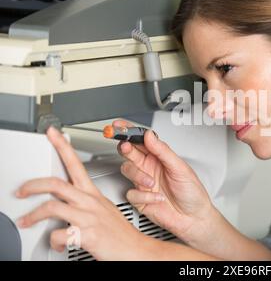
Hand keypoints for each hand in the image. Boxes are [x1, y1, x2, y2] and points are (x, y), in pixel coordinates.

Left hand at [16, 126, 146, 259]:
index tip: (52, 134)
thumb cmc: (120, 233)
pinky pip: (60, 234)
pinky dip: (53, 241)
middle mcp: (90, 203)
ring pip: (52, 207)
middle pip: (56, 184)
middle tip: (21, 191)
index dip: (62, 146)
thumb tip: (66, 203)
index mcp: (93, 194)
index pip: (76, 163)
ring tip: (26, 221)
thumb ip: (86, 204)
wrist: (136, 250)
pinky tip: (58, 243)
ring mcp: (88, 218)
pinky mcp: (87, 235)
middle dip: (33, 185)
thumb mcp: (104, 210)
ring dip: (33, 215)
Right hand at [114, 120, 215, 244]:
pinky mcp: (140, 199)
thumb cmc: (192, 193)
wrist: (194, 218)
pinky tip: (157, 198)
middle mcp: (149, 168)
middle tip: (127, 147)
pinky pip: (131, 193)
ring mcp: (143, 183)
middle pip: (129, 152)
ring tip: (152, 183)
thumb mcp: (180, 168)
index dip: (129, 131)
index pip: (141, 140)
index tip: (120, 126)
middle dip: (126, 148)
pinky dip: (145, 196)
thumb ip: (163, 151)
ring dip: (138, 176)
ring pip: (127, 170)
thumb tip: (150, 135)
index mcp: (159, 157)